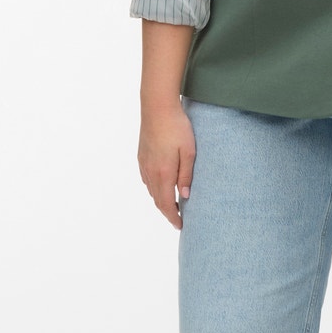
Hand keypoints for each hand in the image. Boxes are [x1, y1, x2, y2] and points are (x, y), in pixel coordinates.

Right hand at [138, 100, 196, 229]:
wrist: (157, 107)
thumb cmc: (177, 127)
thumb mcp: (189, 152)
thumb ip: (186, 175)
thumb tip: (184, 196)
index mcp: (163, 173)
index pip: (165, 203)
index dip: (172, 217)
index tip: (180, 225)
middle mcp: (151, 171)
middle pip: (156, 199)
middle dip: (166, 212)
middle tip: (177, 219)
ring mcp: (144, 164)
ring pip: (151, 190)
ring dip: (160, 200)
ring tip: (172, 204)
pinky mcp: (141, 156)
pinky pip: (146, 179)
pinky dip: (154, 188)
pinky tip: (161, 185)